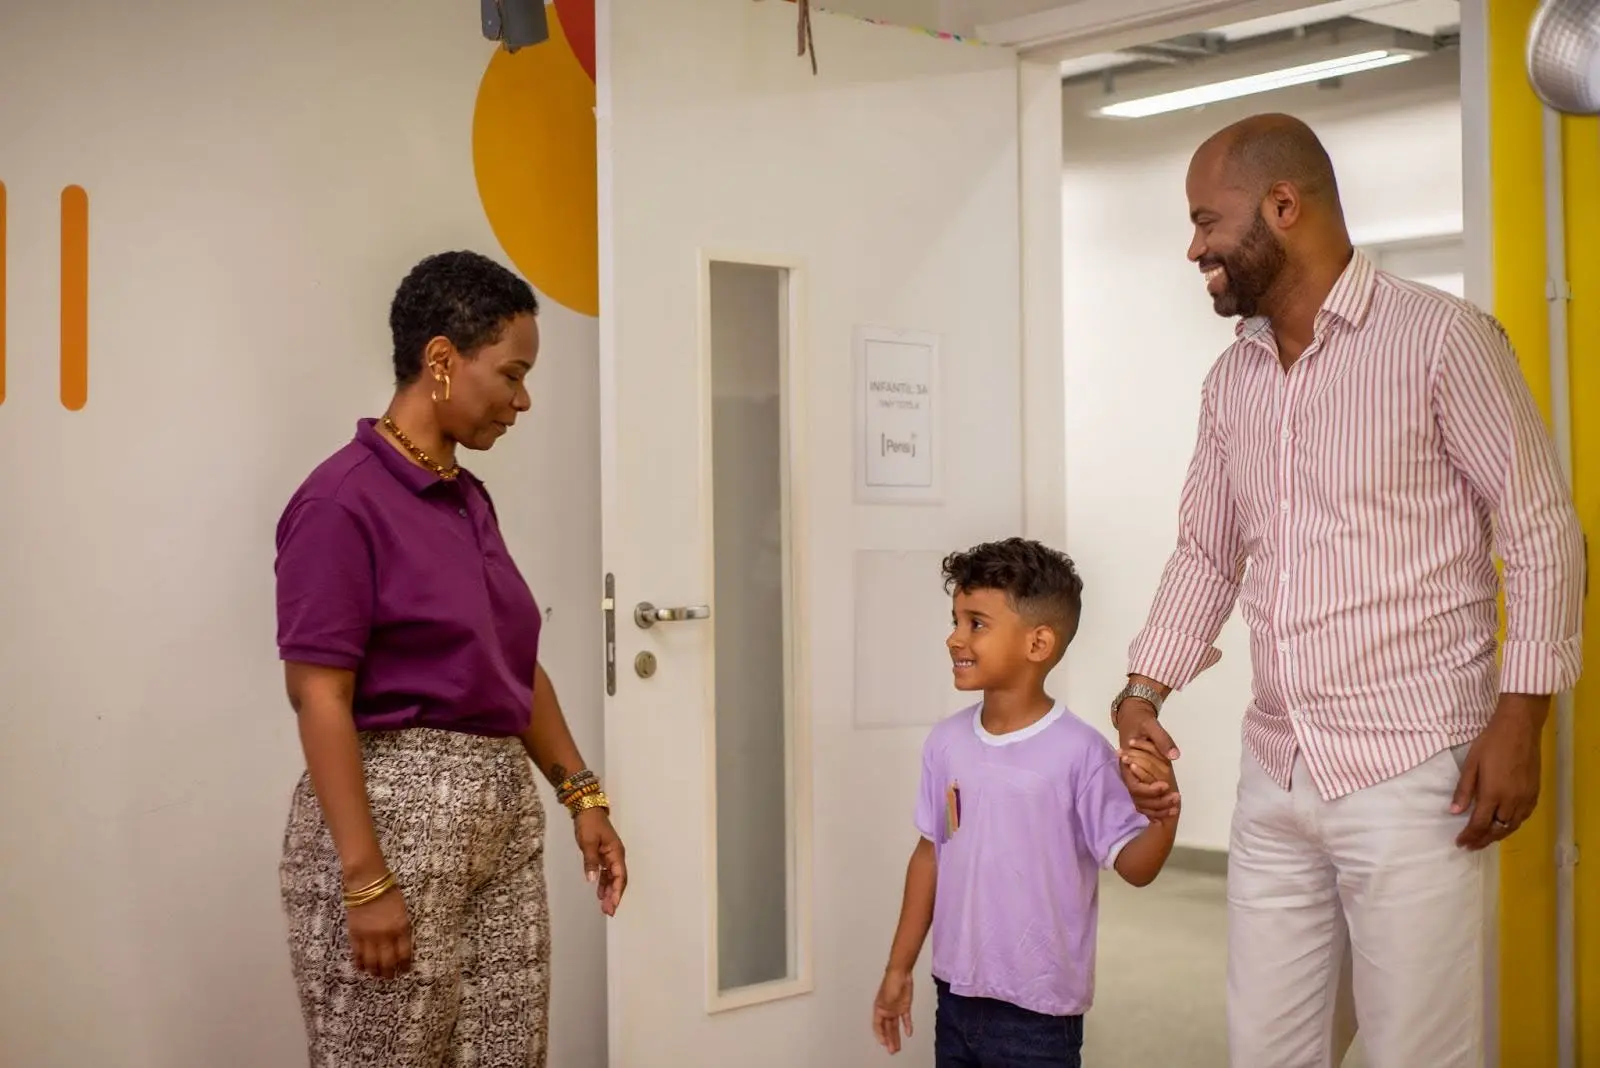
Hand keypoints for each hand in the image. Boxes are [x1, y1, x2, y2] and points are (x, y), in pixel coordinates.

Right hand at [346, 884, 412, 979]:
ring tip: (376, 975)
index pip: (404, 954)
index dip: (404, 965)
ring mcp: (369, 936)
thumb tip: (400, 944)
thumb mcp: (403, 910)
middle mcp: (386, 935)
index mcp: (401, 928)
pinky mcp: (355, 934)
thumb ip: (402, 928)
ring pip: (372, 962)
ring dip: (374, 971)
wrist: (367, 882)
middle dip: (389, 972)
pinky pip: (357, 954)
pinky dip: (360, 963)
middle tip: (389, 977)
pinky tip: (362, 968)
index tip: (404, 970)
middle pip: (388, 962)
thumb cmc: (389, 892)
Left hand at [575, 808, 627, 915]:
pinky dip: (604, 883)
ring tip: (605, 907)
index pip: (619, 876)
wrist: (586, 808)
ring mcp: (610, 855)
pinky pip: (606, 872)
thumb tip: (592, 880)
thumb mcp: (588, 842)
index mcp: (616, 853)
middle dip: (615, 896)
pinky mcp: (603, 854)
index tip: (613, 905)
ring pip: (612, 877)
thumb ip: (591, 862)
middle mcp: (616, 855)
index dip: (617, 892)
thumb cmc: (589, 823)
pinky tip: (600, 894)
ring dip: (609, 892)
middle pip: (618, 879)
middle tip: (609, 911)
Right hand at [872, 968, 914, 1053]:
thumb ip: (886, 1011)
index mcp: (879, 1009)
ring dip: (896, 1036)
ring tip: (898, 1047)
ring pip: (895, 1026)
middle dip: (889, 1040)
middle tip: (892, 1050)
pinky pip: (905, 1019)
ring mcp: (895, 1009)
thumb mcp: (886, 999)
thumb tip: (884, 1022)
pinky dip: (907, 1026)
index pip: (877, 1025)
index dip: (880, 1035)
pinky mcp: (904, 1006)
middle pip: (887, 1028)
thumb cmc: (890, 983)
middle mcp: (886, 1011)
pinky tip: (909, 1033)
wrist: (901, 973)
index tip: (883, 1043)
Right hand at [1116, 700, 1180, 820]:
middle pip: (1138, 799)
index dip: (1150, 790)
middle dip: (1157, 802)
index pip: (1134, 786)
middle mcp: (1127, 774)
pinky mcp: (1140, 780)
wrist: (1134, 717)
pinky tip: (1171, 807)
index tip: (1166, 786)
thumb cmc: (1140, 722)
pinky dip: (1156, 806)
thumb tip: (1175, 756)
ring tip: (1175, 807)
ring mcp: (1133, 778)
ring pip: (1141, 803)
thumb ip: (1163, 741)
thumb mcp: (1151, 726)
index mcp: (1126, 763)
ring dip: (1158, 808)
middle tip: (1176, 799)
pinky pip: (1145, 799)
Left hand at [1451, 696, 1546, 849]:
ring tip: (1484, 839)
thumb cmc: (1491, 742)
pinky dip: (1512, 825)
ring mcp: (1526, 798)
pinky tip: (1504, 825)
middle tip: (1470, 845)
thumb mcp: (1471, 764)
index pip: (1480, 824)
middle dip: (1482, 840)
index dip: (1469, 836)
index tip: (1460, 843)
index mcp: (1493, 793)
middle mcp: (1512, 800)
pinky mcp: (1535, 793)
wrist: (1519, 729)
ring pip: (1512, 826)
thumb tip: (1454, 811)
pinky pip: (1523, 817)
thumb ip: (1464, 790)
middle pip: (1497, 829)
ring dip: (1498, 835)